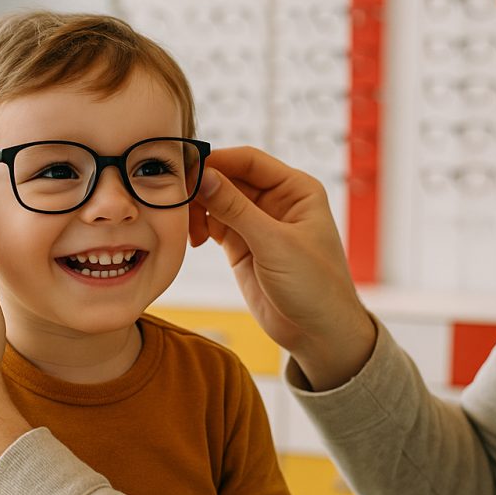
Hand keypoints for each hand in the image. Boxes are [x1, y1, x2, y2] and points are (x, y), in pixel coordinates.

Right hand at [189, 146, 375, 389]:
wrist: (318, 334)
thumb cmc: (315, 286)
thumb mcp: (274, 244)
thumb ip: (236, 208)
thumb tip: (204, 176)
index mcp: (296, 189)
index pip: (249, 161)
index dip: (217, 161)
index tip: (187, 169)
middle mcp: (276, 201)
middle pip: (229, 178)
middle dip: (203, 187)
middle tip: (177, 200)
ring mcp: (257, 223)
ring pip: (217, 201)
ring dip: (198, 210)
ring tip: (188, 229)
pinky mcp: (242, 246)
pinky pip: (213, 225)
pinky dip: (199, 228)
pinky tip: (194, 240)